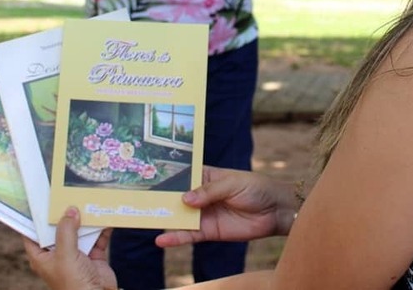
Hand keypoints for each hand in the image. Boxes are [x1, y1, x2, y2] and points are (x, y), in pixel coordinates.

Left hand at [24, 207, 116, 289]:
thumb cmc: (74, 285)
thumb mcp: (65, 255)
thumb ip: (66, 232)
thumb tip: (70, 211)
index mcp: (42, 257)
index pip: (33, 234)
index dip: (35, 218)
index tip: (39, 200)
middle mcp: (58, 254)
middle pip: (59, 229)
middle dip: (65, 214)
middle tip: (69, 195)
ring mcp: (76, 254)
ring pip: (79, 231)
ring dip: (86, 219)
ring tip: (89, 201)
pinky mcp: (93, 255)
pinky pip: (97, 237)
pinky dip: (102, 227)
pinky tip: (105, 215)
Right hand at [154, 167, 296, 247]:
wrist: (275, 210)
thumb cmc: (256, 188)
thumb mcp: (233, 183)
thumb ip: (210, 191)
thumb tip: (185, 199)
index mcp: (206, 176)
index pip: (182, 175)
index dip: (166, 176)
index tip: (145, 177)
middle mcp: (201, 195)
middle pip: (176, 197)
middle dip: (159, 199)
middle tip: (137, 201)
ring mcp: (203, 213)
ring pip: (179, 217)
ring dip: (164, 219)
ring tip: (144, 220)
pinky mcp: (208, 231)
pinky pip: (189, 235)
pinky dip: (175, 237)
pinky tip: (162, 239)